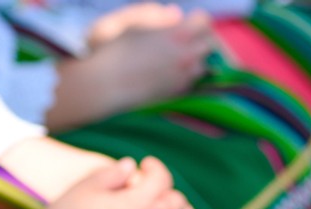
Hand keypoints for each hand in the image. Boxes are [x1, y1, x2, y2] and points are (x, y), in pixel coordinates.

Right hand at [87, 8, 215, 106]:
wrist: (103, 86)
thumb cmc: (112, 51)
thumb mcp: (129, 21)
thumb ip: (155, 13)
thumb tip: (176, 14)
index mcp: (178, 33)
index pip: (203, 21)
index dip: (194, 20)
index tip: (185, 22)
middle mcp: (185, 55)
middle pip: (208, 44)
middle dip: (198, 40)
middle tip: (185, 40)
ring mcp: (181, 77)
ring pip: (202, 66)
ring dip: (194, 60)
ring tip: (179, 58)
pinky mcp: (173, 94)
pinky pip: (189, 83)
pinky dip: (185, 77)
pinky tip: (170, 74)